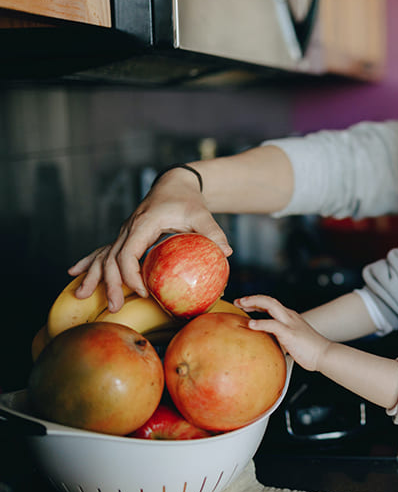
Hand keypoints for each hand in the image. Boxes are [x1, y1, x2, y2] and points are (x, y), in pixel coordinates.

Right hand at [68, 168, 231, 311]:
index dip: (131, 274)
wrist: (175, 183)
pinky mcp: (126, 235)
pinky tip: (75, 273)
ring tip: (82, 295)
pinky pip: (104, 250)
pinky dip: (89, 262)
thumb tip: (227, 253)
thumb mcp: (202, 214)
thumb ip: (214, 232)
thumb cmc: (189, 200)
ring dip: (94, 276)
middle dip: (110, 284)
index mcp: (144, 224)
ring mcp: (124, 231)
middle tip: (115, 307)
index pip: (128, 252)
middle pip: (111, 259)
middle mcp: (129, 228)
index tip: (142, 291)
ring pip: (103, 256)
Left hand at [236, 295, 330, 371]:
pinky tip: (251, 324)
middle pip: (269, 300)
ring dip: (254, 302)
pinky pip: (273, 325)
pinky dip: (261, 323)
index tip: (243, 304)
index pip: (271, 304)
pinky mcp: (290, 333)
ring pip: (271, 305)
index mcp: (290, 317)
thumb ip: (280, 338)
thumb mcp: (291, 340)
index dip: (256, 302)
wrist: (324, 354)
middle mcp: (290, 316)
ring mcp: (290, 323)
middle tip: (238, 301)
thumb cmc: (309, 350)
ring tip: (241, 304)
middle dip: (252, 298)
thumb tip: (266, 344)